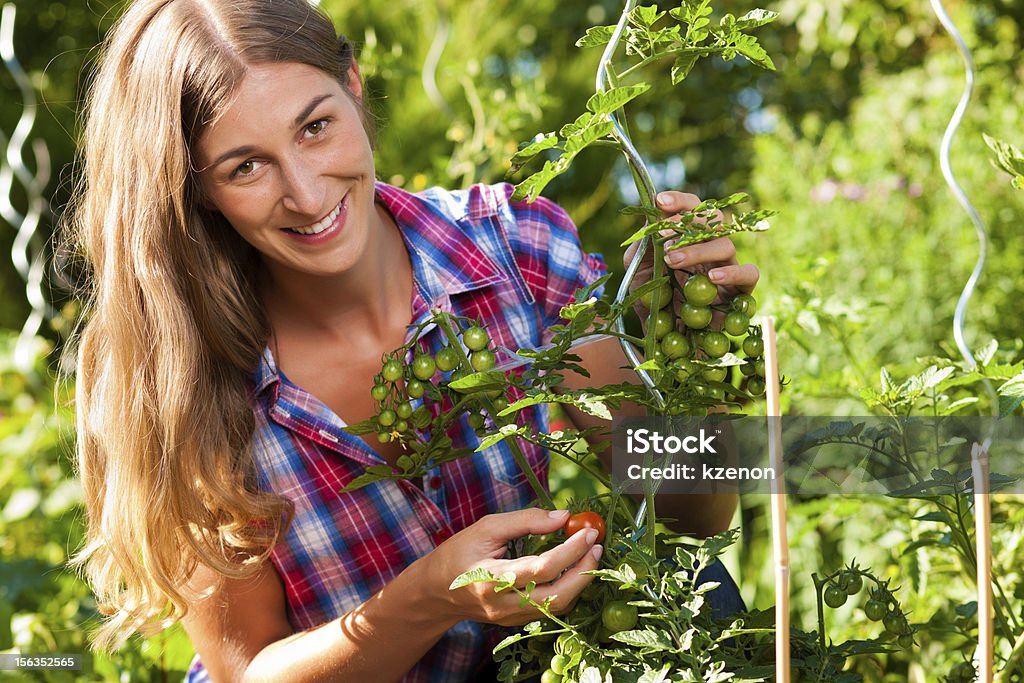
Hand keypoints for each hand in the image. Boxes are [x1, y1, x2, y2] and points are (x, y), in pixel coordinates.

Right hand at [416, 508, 602, 626]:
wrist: (436, 592)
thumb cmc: (459, 553)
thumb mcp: (486, 527)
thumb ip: (524, 520)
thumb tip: (563, 516)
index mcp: (491, 579)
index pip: (541, 569)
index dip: (570, 550)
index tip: (587, 530)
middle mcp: (504, 605)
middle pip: (557, 596)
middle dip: (584, 570)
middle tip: (596, 544)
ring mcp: (512, 618)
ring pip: (558, 607)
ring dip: (580, 580)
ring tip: (589, 553)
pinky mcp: (518, 621)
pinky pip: (551, 609)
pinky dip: (568, 589)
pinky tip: (573, 568)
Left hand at [624, 191, 759, 320]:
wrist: (662, 337)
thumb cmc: (652, 299)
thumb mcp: (639, 272)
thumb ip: (643, 247)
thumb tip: (650, 219)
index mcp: (688, 237)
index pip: (692, 209)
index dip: (679, 201)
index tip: (659, 202)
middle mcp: (711, 247)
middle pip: (713, 219)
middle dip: (687, 222)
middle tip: (661, 234)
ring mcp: (728, 267)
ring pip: (726, 245)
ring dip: (698, 249)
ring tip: (672, 260)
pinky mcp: (741, 292)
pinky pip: (749, 274)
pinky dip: (733, 273)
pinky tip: (712, 277)